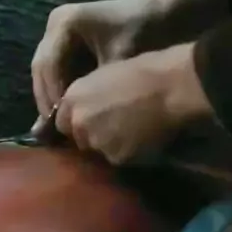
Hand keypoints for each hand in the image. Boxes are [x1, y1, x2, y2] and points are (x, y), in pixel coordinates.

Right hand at [31, 0, 228, 124]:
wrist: (159, 15)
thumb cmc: (141, 35)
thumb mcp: (118, 63)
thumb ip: (93, 91)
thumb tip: (77, 121)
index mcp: (65, 23)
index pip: (48, 66)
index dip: (52, 97)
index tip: (59, 124)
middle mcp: (56, 23)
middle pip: (41, 68)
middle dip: (47, 99)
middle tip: (54, 129)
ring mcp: (59, 30)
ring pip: (45, 69)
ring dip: (50, 96)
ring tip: (58, 125)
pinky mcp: (67, 40)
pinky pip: (56, 67)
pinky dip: (60, 88)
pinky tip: (67, 110)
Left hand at [55, 43, 213, 164]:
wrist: (170, 87)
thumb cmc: (143, 71)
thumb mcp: (104, 76)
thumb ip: (87, 97)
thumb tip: (82, 114)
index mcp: (73, 98)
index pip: (62, 123)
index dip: (79, 123)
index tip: (94, 121)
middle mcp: (79, 122)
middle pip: (79, 140)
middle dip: (92, 137)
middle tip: (116, 128)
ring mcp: (97, 142)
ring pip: (98, 152)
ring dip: (110, 147)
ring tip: (131, 134)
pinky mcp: (117, 157)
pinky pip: (118, 159)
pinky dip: (127, 153)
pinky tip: (142, 140)